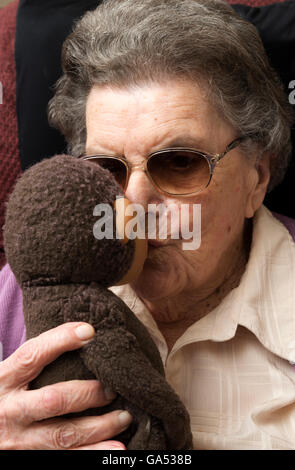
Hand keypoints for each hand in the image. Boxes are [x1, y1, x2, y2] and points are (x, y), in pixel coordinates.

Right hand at [0, 322, 132, 448]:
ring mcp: (18, 439)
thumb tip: (82, 335)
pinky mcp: (28, 457)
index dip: (60, 340)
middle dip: (88, 394)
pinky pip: (63, 457)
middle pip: (53, 400)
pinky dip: (91, 454)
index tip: (89, 331)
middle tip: (113, 388)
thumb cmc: (2, 394)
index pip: (32, 355)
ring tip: (124, 418)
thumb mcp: (9, 375)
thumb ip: (35, 361)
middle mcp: (10, 410)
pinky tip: (114, 448)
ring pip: (63, 435)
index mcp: (4, 380)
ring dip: (98, 428)